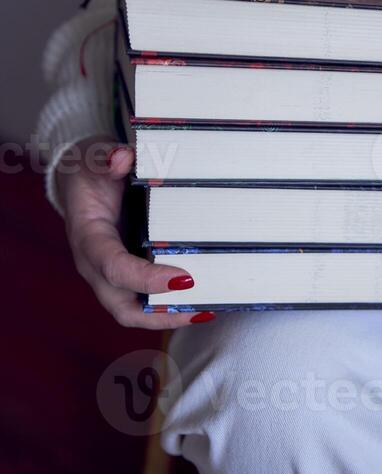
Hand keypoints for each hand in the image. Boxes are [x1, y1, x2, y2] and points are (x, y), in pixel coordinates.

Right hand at [57, 137, 213, 328]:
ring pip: (136, 312)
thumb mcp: (96, 158)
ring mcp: (111, 276)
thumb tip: (123, 158)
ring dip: (171, 315)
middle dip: (162, 315)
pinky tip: (204, 299)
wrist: (81, 181)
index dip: (147, 278)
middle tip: (202, 307)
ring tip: (209, 308)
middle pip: (123, 308)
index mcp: (88, 238)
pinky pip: (145, 302)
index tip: (185, 278)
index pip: (113, 267)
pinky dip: (171, 305)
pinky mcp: (126, 277)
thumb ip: (108, 158)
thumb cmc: (91, 172)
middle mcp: (96, 266)